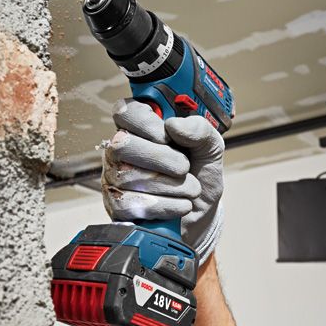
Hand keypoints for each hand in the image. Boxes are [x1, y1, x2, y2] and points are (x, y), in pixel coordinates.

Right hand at [102, 99, 224, 262]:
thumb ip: (200, 130)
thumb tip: (174, 125)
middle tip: (184, 167)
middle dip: (160, 158)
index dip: (145, 122)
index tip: (168, 135)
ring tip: (191, 189)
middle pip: (123, 144)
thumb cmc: (200, 174)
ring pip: (128, 176)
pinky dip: (164, 206)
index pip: (125, 111)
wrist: (202, 213)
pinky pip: (130, 204)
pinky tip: (181, 205)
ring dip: (170, 185)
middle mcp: (122, 149)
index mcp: (141, 126)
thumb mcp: (210, 148)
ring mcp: (114, 177)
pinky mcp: (116, 205)